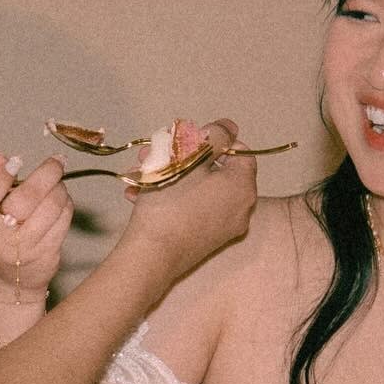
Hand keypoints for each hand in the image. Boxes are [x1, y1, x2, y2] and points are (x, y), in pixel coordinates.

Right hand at [0, 151, 72, 297]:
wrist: (10, 278)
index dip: (0, 178)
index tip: (17, 161)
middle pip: (25, 200)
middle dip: (46, 174)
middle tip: (57, 161)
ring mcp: (22, 250)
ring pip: (50, 207)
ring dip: (59, 188)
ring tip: (57, 181)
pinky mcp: (46, 254)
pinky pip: (63, 219)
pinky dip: (65, 203)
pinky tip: (60, 199)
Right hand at [120, 117, 256, 281]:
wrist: (151, 256)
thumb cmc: (171, 203)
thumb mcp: (190, 159)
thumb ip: (214, 137)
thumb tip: (229, 127)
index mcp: (242, 186)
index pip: (239, 151)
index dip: (213, 140)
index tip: (186, 141)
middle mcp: (240, 208)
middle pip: (214, 170)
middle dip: (181, 156)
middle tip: (155, 152)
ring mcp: (223, 227)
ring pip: (197, 188)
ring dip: (169, 175)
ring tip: (140, 171)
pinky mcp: (205, 240)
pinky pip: (192, 208)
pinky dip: (171, 197)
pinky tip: (141, 193)